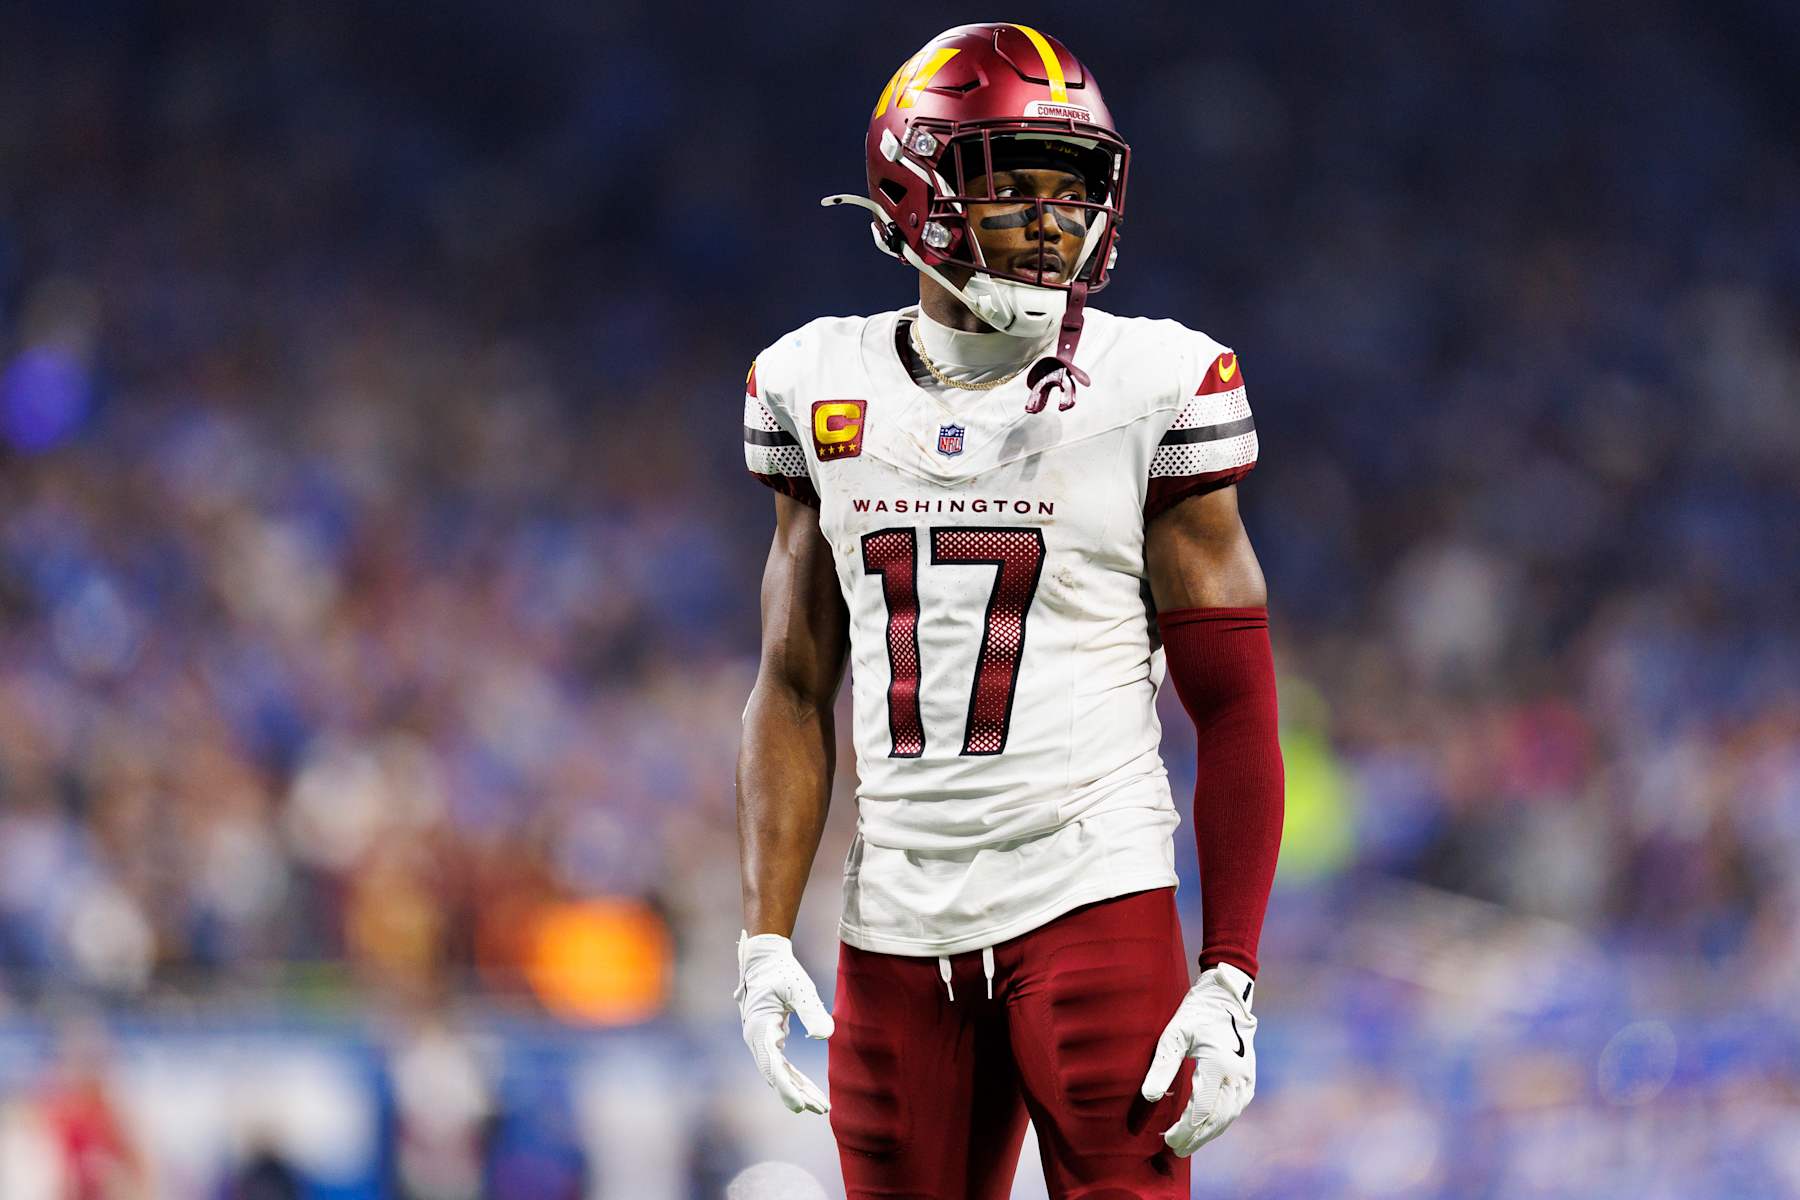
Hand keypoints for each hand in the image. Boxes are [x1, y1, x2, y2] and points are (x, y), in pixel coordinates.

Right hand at [735, 931, 835, 1113]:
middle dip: (797, 1094)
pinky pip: (781, 1064)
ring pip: (778, 1073)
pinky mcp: (768, 1038)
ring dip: (798, 1089)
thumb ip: (811, 1011)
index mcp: (760, 1028)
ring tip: (820, 1106)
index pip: (772, 1066)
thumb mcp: (798, 987)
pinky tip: (808, 1089)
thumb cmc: (781, 971)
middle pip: (776, 1075)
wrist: (764, 958)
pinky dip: (794, 1078)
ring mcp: (760, 1040)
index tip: (800, 1106)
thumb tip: (825, 1036)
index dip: (787, 1088)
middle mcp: (756, 1039)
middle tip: (821, 1109)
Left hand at [1139, 961, 1257, 1155]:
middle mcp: (1237, 1077)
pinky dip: (1219, 1122)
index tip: (1168, 1139)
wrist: (1226, 999)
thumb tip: (1147, 1097)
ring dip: (1207, 1134)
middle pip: (1216, 1120)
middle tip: (1175, 1150)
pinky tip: (1204, 1128)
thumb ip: (1162, 1067)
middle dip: (1195, 1137)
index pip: (1202, 1111)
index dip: (1185, 1129)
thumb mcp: (1174, 1035)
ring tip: (1187, 1144)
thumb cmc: (1196, 1014)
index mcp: (1219, 1066)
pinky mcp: (1248, 1080)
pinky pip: (1234, 1109)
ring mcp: (1246, 1080)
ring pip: (1227, 1118)